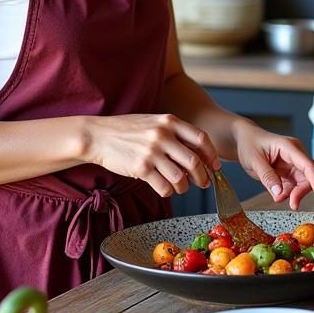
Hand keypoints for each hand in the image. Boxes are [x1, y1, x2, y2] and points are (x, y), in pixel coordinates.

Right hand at [87, 114, 219, 197]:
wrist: (98, 135)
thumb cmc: (127, 130)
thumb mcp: (153, 122)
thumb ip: (174, 133)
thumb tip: (198, 153)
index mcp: (169, 121)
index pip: (201, 138)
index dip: (212, 155)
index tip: (215, 166)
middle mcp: (162, 135)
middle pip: (194, 161)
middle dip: (203, 176)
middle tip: (203, 183)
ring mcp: (151, 152)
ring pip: (180, 178)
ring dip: (184, 187)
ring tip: (181, 187)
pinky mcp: (140, 168)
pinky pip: (163, 187)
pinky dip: (168, 191)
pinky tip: (164, 188)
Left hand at [232, 119, 313, 210]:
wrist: (245, 141)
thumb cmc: (250, 144)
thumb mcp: (254, 161)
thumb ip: (267, 177)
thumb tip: (279, 192)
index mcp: (289, 147)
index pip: (308, 165)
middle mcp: (295, 155)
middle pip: (308, 176)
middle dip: (301, 191)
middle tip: (293, 204)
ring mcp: (293, 163)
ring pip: (302, 183)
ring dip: (293, 194)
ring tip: (278, 198)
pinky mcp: (289, 171)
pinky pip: (294, 186)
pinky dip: (288, 193)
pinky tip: (278, 195)